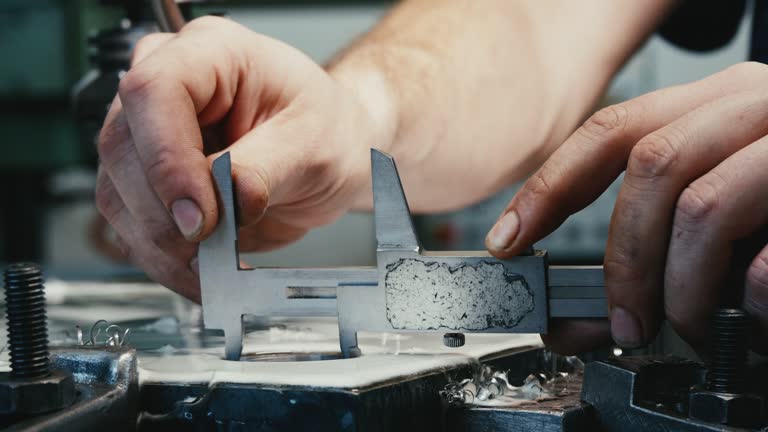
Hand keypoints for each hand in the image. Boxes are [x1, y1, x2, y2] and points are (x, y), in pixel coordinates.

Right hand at [96, 17, 381, 300]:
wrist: (332, 154)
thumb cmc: (327, 129)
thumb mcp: (312, 144)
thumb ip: (263, 170)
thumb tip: (224, 201)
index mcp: (210, 52)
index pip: (156, 92)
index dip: (167, 159)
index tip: (200, 214)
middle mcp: (168, 87)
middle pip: (124, 149)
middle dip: (166, 215)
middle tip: (212, 249)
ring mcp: (150, 135)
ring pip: (118, 194)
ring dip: (162, 246)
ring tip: (213, 269)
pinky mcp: (148, 182)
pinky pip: (133, 226)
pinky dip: (164, 260)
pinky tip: (200, 273)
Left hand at [485, 62, 767, 353]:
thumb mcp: (723, 199)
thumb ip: (662, 238)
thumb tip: (594, 312)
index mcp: (715, 103)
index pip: (611, 131)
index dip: (549, 187)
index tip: (509, 238)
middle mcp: (755, 103)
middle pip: (649, 165)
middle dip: (622, 258)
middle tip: (621, 321)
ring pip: (704, 202)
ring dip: (677, 282)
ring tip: (680, 323)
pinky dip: (750, 290)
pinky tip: (748, 305)